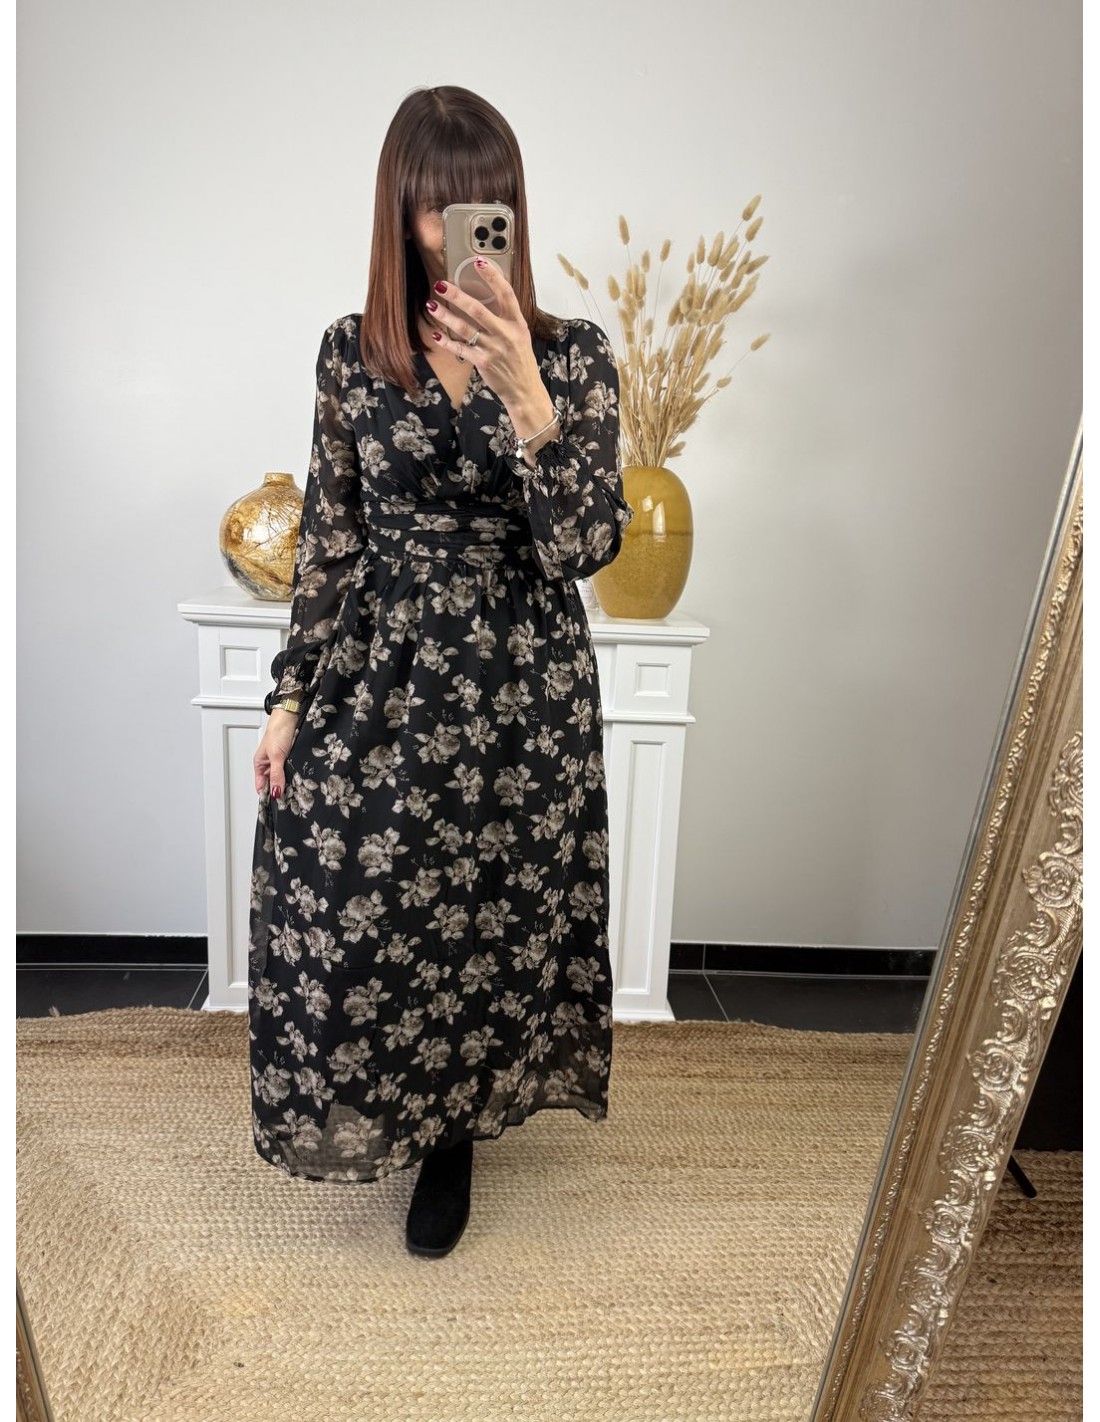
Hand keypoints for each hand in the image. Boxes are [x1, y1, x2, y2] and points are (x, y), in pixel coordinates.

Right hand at [254, 709, 298, 799]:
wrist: (290, 716)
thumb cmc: (277, 731)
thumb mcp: (276, 756)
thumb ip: (276, 775)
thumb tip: (275, 792)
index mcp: (260, 765)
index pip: (261, 787)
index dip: (267, 796)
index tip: (277, 806)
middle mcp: (269, 765)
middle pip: (272, 784)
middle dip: (279, 792)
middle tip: (289, 801)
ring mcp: (280, 762)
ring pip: (283, 778)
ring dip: (288, 784)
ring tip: (296, 792)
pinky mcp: (290, 758)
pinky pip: (291, 771)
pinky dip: (295, 776)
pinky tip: (300, 780)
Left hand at [425, 261, 541, 406]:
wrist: (524, 389)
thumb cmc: (520, 360)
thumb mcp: (520, 335)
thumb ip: (506, 318)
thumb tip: (488, 298)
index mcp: (516, 323)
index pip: (506, 293)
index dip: (492, 276)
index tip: (478, 261)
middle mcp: (505, 333)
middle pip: (478, 309)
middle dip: (457, 296)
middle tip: (441, 285)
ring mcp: (493, 348)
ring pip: (465, 328)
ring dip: (446, 316)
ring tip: (431, 305)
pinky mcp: (483, 362)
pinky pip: (461, 349)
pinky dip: (447, 342)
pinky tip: (436, 334)